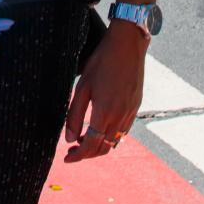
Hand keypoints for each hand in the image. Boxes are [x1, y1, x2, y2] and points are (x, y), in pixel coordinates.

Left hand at [63, 25, 144, 162]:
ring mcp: (130, 113)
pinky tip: (101, 128)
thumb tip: (69, 139)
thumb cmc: (102, 62)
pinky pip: (123, 131)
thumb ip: (74, 115)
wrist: (128, 46)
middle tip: (73, 151)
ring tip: (84, 140)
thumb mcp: (82, 87)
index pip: (90, 145)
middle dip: (87, 154)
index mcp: (104, 113)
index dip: (78, 155)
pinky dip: (110, 137)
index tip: (67, 158)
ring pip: (114, 142)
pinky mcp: (136, 107)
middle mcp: (120, 117)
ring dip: (99, 146)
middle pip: (103, 148)